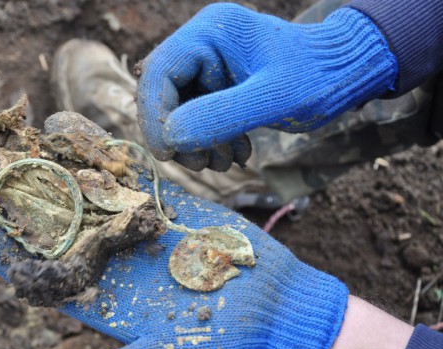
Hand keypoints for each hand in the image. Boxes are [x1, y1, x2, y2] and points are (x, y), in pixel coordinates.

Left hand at [0, 113, 348, 348]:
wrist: (271, 309)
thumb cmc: (219, 344)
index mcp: (94, 296)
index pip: (33, 270)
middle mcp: (104, 258)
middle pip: (47, 224)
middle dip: (10, 196)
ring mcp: (129, 226)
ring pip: (79, 190)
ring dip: (45, 163)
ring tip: (12, 136)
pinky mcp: (160, 202)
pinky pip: (122, 170)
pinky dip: (97, 148)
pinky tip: (66, 123)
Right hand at [136, 3, 397, 170]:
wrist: (346, 75)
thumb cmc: (318, 78)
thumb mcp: (273, 98)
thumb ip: (221, 115)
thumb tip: (170, 138)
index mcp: (210, 32)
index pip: (159, 72)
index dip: (154, 115)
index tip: (168, 153)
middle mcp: (203, 45)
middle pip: (163, 94)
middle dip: (178, 133)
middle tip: (201, 163)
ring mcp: (210, 66)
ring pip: (179, 111)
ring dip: (196, 143)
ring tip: (225, 161)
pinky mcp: (219, 86)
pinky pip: (198, 118)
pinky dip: (211, 141)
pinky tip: (236, 153)